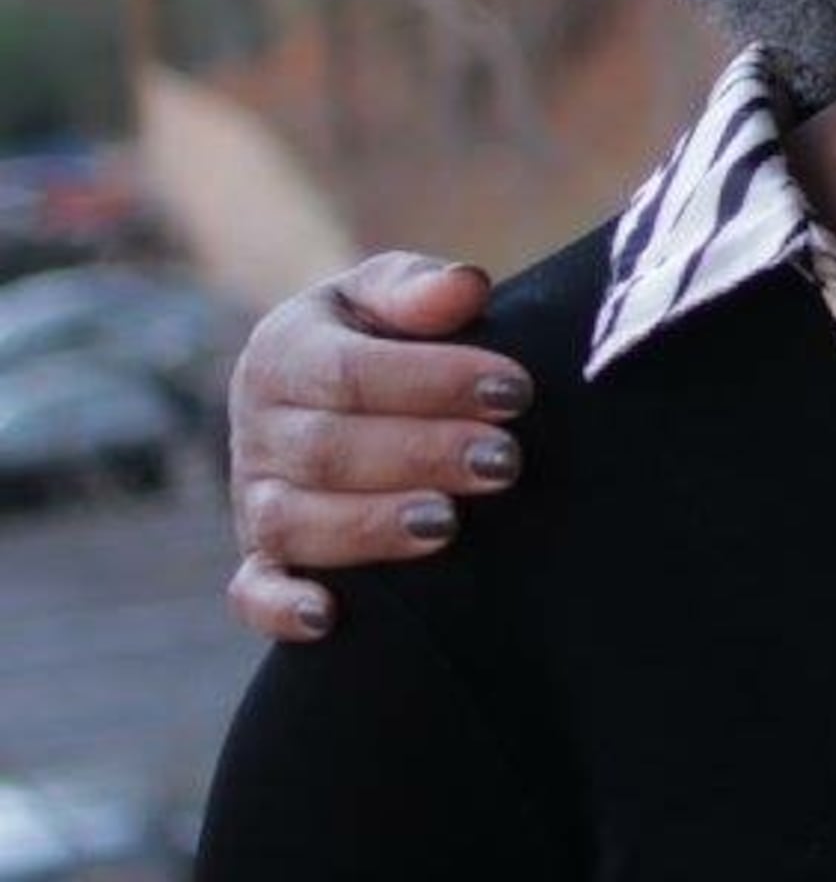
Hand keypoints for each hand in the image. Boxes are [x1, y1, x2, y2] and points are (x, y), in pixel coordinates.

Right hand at [226, 253, 531, 641]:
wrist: (340, 390)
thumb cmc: (383, 334)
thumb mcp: (390, 292)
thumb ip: (418, 287)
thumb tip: (465, 288)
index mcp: (283, 353)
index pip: (352, 371)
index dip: (435, 382)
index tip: (515, 391)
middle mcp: (258, 429)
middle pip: (329, 451)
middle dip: (423, 456)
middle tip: (504, 462)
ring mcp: (254, 499)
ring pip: (294, 523)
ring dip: (371, 527)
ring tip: (446, 524)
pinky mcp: (261, 558)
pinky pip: (252, 591)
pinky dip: (282, 607)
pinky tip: (330, 616)